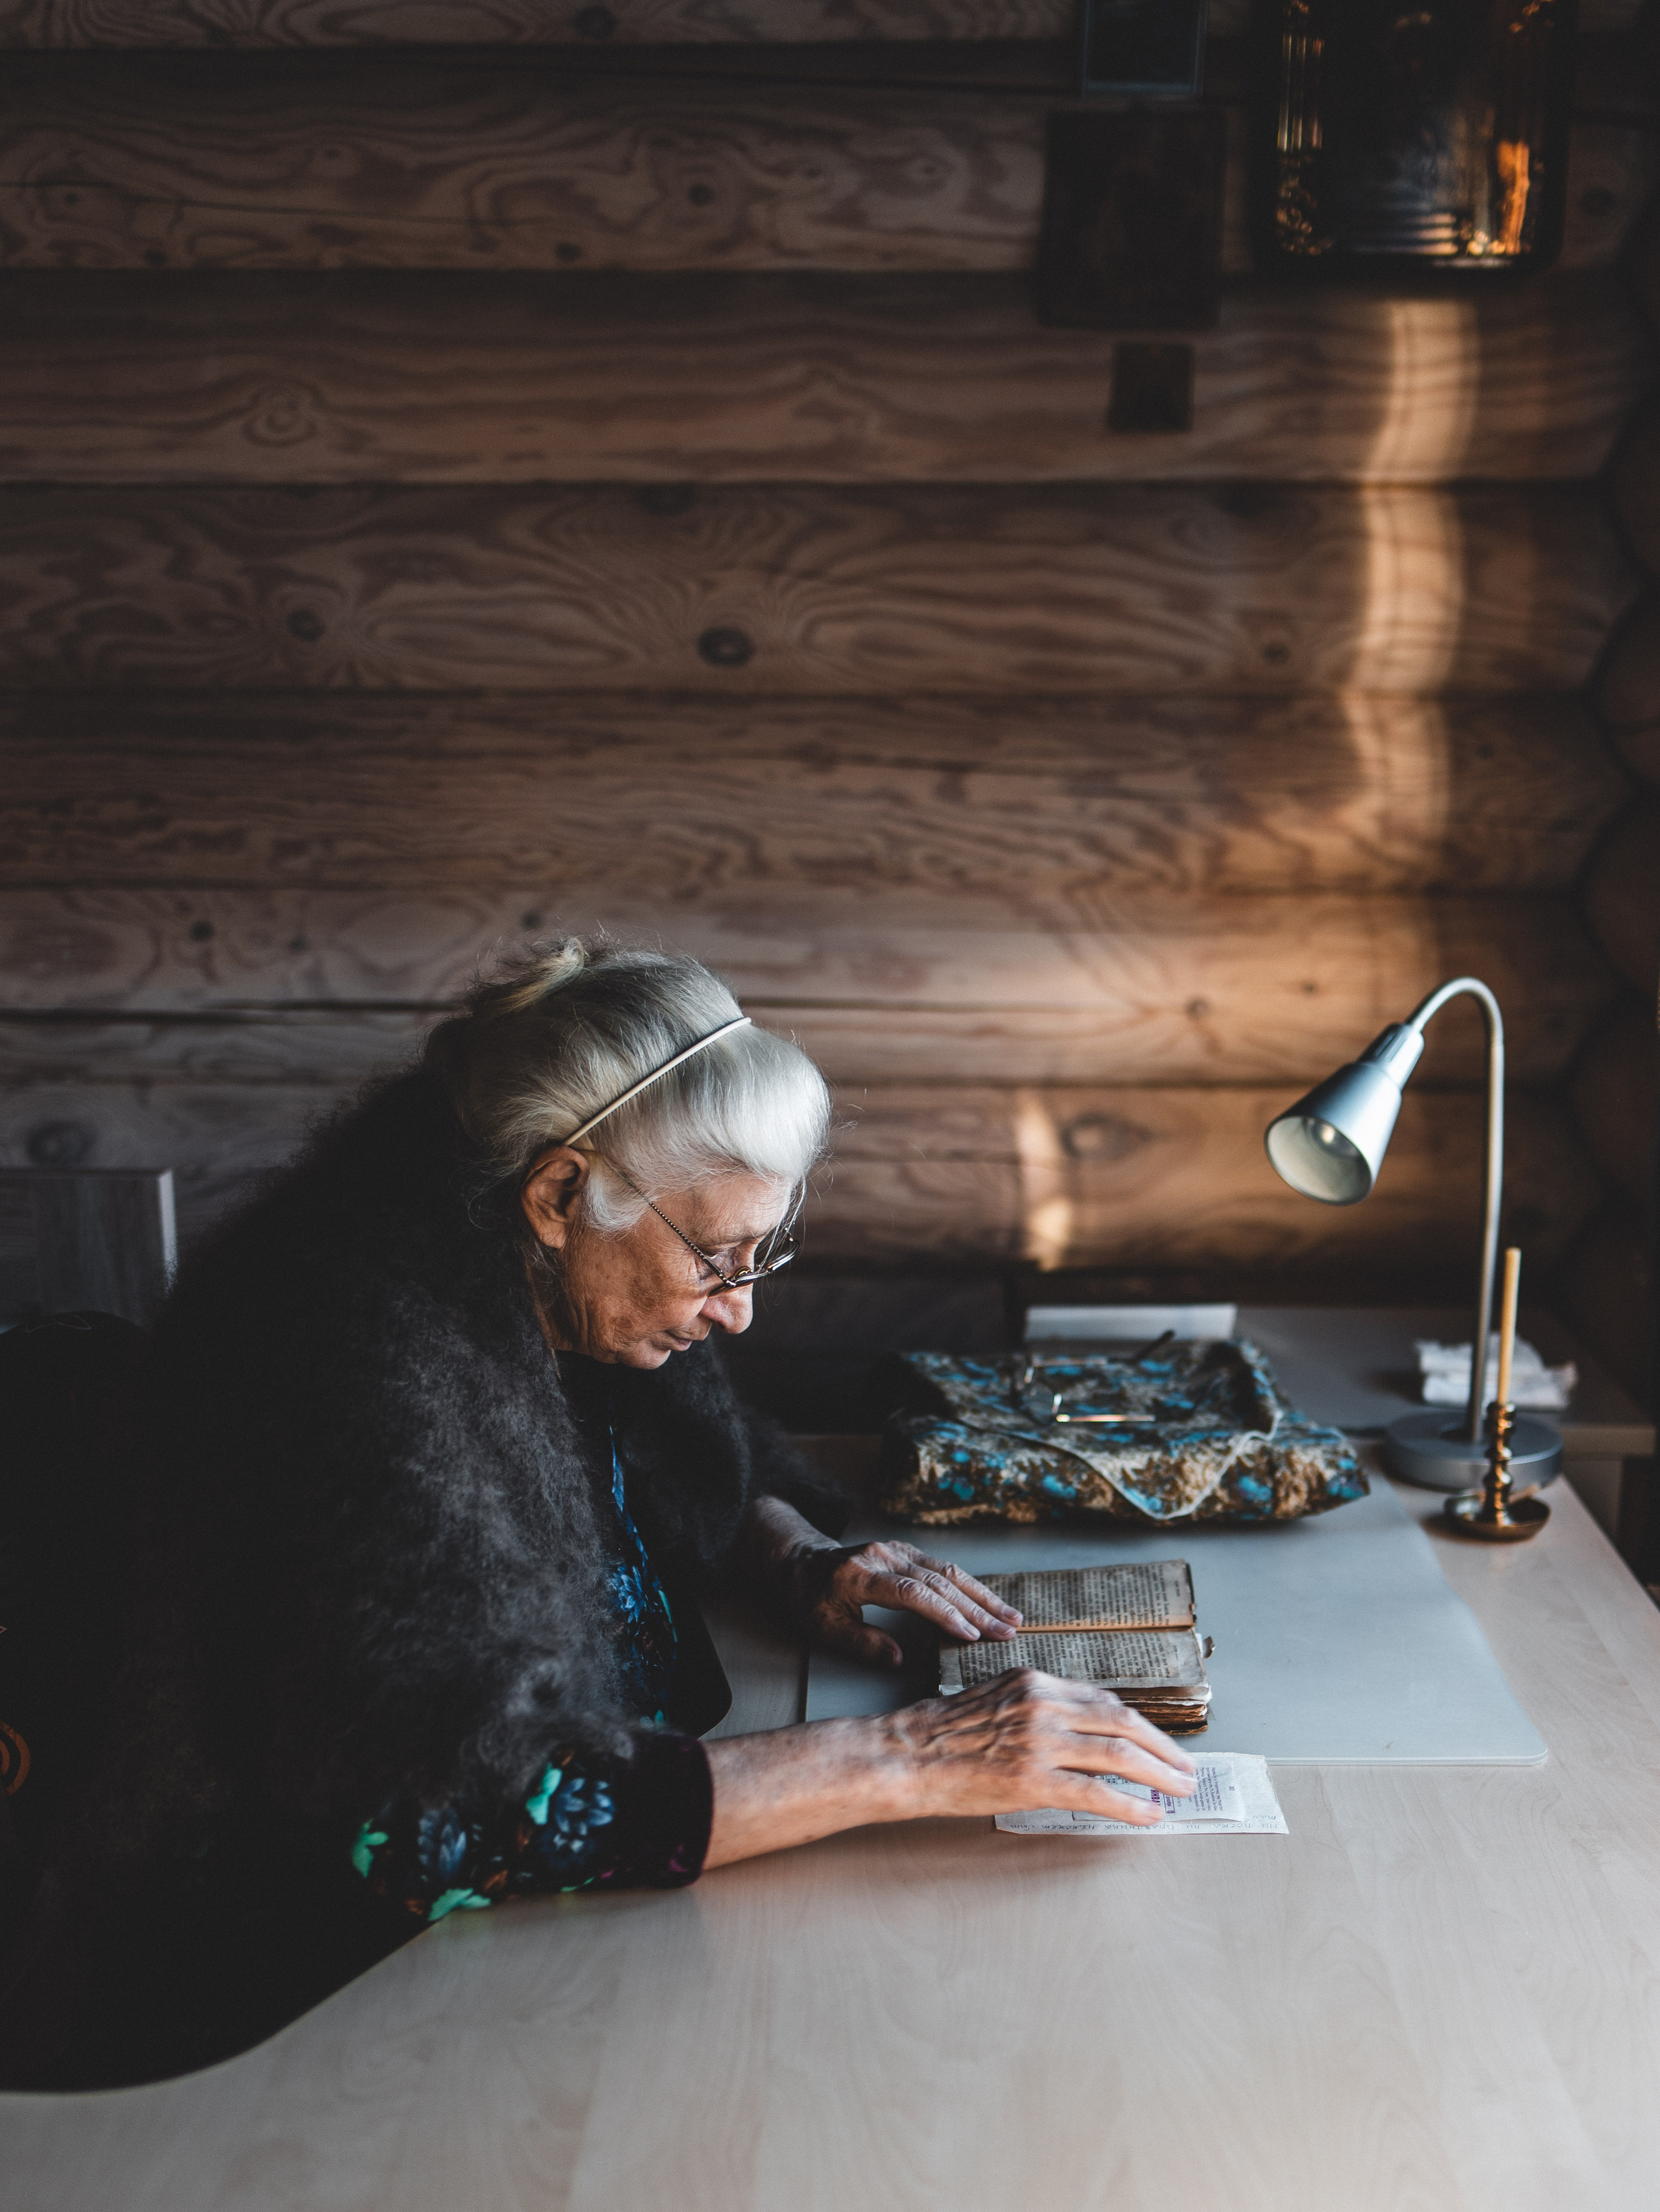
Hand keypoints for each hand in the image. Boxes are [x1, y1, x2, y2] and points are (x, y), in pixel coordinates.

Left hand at [791, 1539, 1022, 1667]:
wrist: (798, 1561)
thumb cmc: (809, 1598)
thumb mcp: (825, 1628)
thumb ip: (863, 1643)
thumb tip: (900, 1660)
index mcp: (861, 1575)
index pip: (913, 1593)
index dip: (944, 1614)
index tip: (972, 1635)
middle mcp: (884, 1556)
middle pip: (939, 1580)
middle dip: (977, 1607)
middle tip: (1008, 1630)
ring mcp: (896, 1550)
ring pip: (947, 1570)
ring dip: (981, 1594)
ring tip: (1010, 1616)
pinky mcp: (904, 1551)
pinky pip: (941, 1567)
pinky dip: (967, 1585)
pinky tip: (987, 1601)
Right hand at [893, 1668, 1196, 1825]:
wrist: (904, 1755)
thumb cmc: (940, 1734)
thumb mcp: (995, 1700)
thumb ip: (1036, 1708)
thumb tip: (1077, 1731)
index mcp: (1035, 1682)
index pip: (1103, 1700)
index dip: (1139, 1724)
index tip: (1158, 1742)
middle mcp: (1043, 1704)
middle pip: (1121, 1722)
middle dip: (1161, 1747)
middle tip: (1185, 1767)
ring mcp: (1039, 1741)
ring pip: (1118, 1754)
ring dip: (1158, 1774)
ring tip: (1179, 1790)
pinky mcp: (1033, 1779)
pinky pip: (1096, 1793)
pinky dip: (1130, 1805)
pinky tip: (1148, 1815)